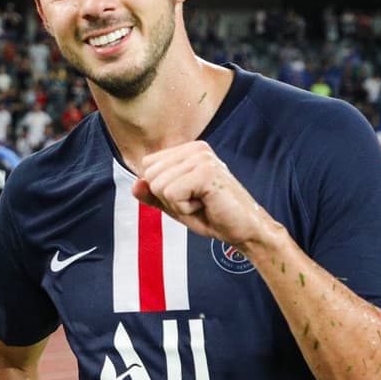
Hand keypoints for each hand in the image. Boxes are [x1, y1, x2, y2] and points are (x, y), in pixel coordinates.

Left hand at [131, 141, 270, 247]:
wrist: (245, 231)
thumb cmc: (213, 216)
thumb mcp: (175, 206)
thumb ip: (153, 195)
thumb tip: (135, 184)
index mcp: (188, 150)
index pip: (147, 165)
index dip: (161, 190)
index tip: (188, 196)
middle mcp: (195, 149)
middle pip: (150, 175)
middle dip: (167, 198)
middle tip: (196, 202)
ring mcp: (201, 158)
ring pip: (158, 186)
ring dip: (177, 204)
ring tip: (202, 203)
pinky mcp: (206, 172)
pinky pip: (171, 194)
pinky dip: (184, 208)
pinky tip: (205, 205)